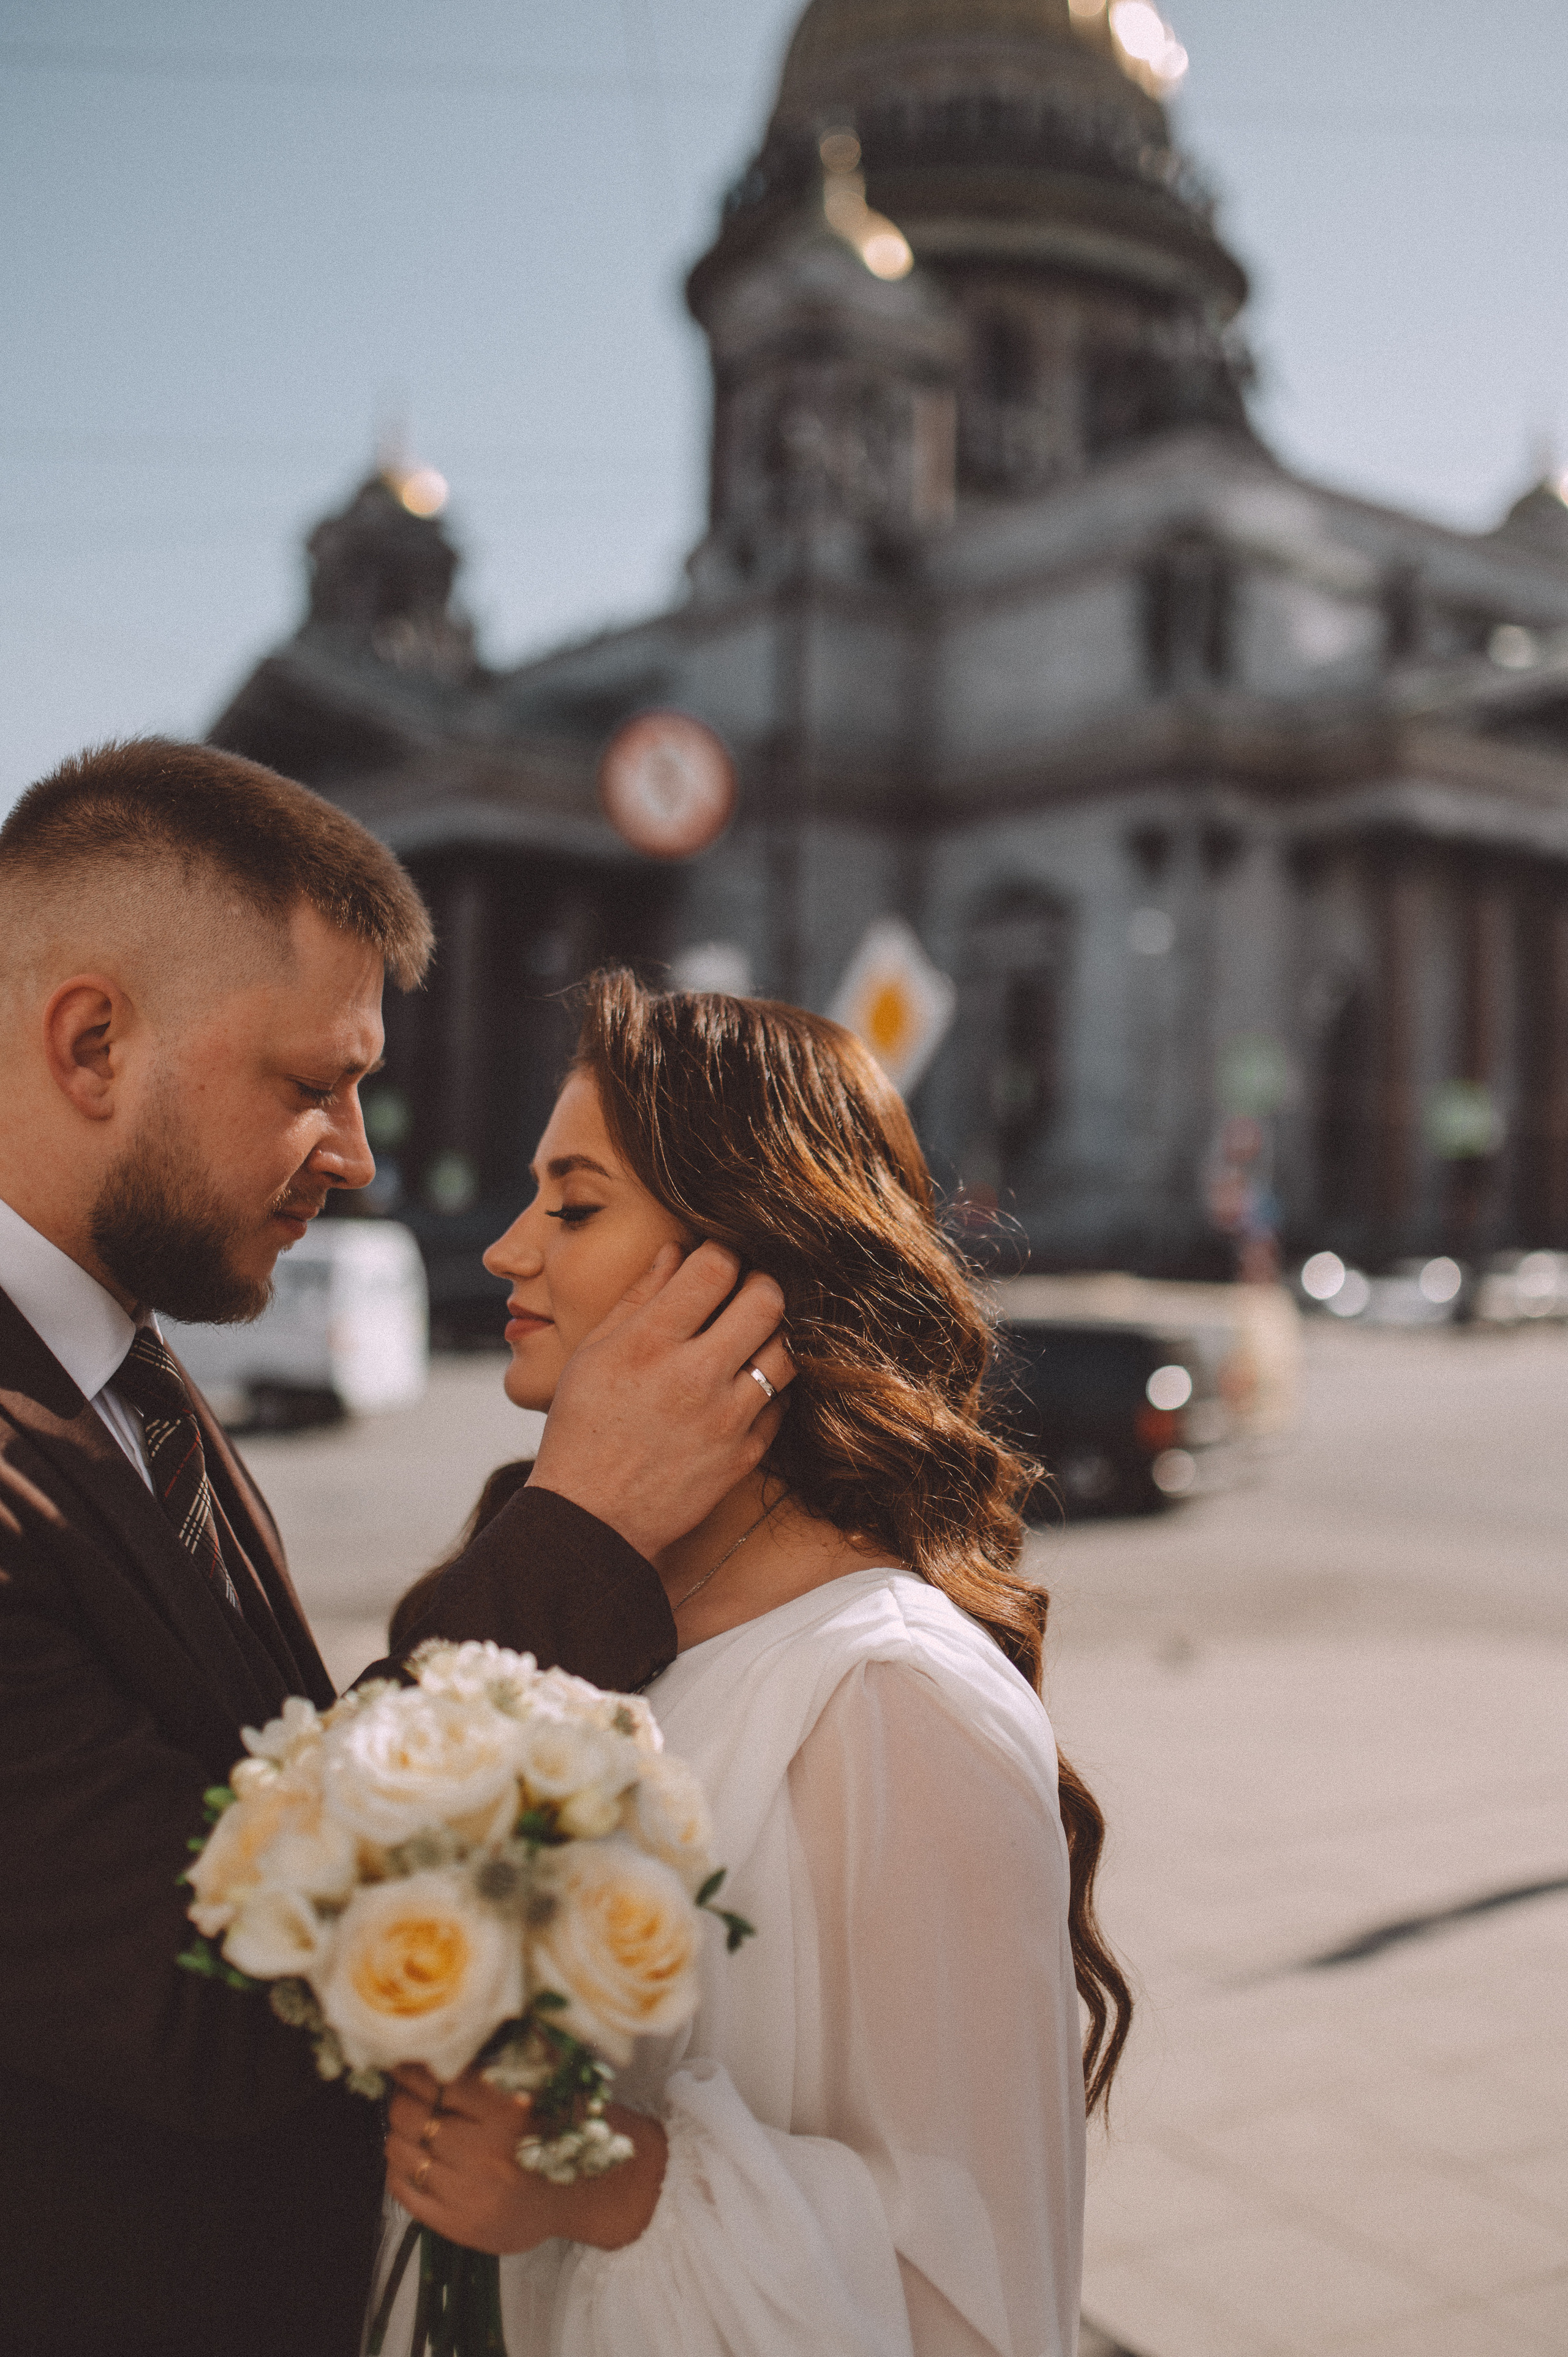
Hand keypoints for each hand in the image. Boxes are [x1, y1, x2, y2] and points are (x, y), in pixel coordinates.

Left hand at [385, 2065, 666, 2255]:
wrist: (583, 2192)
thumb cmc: (559, 2123)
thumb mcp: (546, 2076)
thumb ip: (516, 2043)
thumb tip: (484, 2006)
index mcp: (506, 2111)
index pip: (438, 2081)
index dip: (412, 2068)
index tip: (402, 2059)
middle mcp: (485, 2154)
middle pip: (411, 2115)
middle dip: (401, 2098)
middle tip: (404, 2090)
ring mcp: (469, 2195)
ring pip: (401, 2152)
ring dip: (398, 2133)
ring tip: (412, 2123)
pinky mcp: (458, 2226)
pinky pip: (405, 2192)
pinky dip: (399, 2169)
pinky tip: (414, 2157)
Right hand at [527, 1241, 794, 1561]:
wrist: (591, 1520)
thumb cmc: (582, 1430)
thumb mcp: (592, 1354)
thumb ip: (637, 1298)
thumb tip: (674, 1251)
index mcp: (649, 1344)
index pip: (715, 1266)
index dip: (721, 1252)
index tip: (716, 1261)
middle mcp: (694, 1376)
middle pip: (767, 1299)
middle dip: (761, 1283)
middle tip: (745, 1292)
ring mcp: (726, 1419)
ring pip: (787, 1351)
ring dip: (771, 1335)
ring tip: (748, 1338)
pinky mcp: (745, 1454)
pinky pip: (783, 1403)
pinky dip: (770, 1387)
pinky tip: (744, 1386)